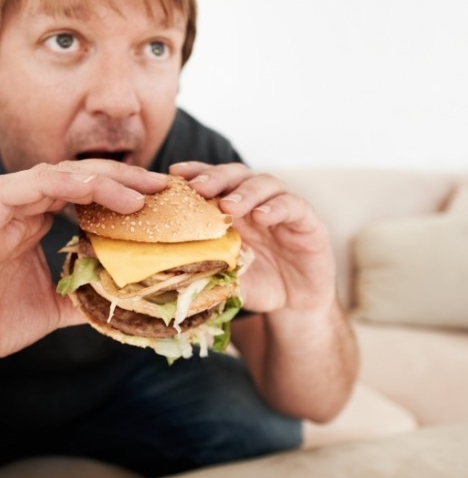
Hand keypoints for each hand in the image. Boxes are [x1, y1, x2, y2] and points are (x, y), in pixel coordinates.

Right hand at [0, 161, 166, 381]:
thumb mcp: (52, 307)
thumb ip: (83, 292)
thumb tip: (126, 296)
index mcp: (34, 222)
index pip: (84, 192)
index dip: (123, 189)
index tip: (160, 198)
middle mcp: (18, 210)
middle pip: (74, 176)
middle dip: (120, 176)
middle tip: (160, 185)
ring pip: (49, 176)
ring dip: (94, 180)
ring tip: (134, 194)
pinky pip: (11, 190)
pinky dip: (49, 185)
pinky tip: (85, 190)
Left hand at [171, 162, 335, 313]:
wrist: (294, 304)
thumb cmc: (255, 284)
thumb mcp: (225, 275)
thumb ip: (205, 265)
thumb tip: (169, 266)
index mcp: (232, 209)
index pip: (213, 181)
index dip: (195, 173)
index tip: (174, 174)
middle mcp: (256, 202)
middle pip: (236, 175)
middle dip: (216, 178)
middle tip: (199, 188)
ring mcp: (283, 209)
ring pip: (265, 184)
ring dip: (245, 193)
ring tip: (228, 207)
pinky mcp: (308, 222)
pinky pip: (294, 206)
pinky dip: (277, 208)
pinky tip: (262, 216)